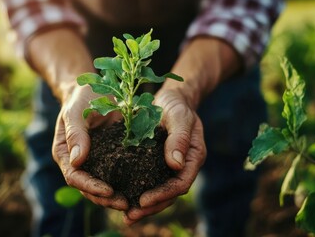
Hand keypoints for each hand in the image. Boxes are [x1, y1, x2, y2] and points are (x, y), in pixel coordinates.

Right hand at [52, 86, 127, 210]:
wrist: (95, 89)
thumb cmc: (81, 97)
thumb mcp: (76, 111)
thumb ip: (76, 134)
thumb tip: (77, 161)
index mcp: (65, 153)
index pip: (74, 177)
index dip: (90, 187)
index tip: (109, 191)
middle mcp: (78, 162)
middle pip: (88, 188)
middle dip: (106, 198)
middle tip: (126, 204)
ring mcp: (95, 161)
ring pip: (103, 186)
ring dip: (117, 196)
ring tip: (135, 202)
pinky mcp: (110, 157)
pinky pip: (118, 174)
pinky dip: (127, 183)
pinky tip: (142, 188)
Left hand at [123, 89, 206, 224]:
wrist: (171, 99)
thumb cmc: (177, 105)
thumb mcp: (180, 116)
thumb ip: (179, 138)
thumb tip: (175, 164)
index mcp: (193, 157)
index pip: (180, 183)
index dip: (163, 194)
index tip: (143, 200)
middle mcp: (182, 166)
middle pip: (169, 194)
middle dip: (151, 207)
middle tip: (130, 216)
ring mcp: (169, 166)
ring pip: (158, 191)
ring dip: (144, 205)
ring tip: (126, 215)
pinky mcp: (155, 163)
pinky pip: (148, 180)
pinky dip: (136, 190)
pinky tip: (121, 197)